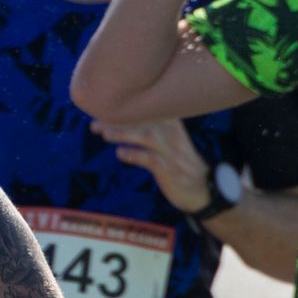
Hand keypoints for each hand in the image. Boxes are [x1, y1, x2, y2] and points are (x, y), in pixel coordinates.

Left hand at [90, 119, 208, 211]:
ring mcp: (172, 151)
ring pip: (146, 136)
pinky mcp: (170, 169)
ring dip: (124, 134)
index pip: (146, 110)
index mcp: (170, 123)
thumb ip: (146, 127)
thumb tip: (113, 119)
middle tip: (94, 123)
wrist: (203, 188)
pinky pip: (151, 160)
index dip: (124, 108)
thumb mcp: (166, 140)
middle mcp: (172, 134)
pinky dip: (135, 155)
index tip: (102, 108)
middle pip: (143, 121)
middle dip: (118, 120)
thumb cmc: (177, 161)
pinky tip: (120, 153)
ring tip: (104, 134)